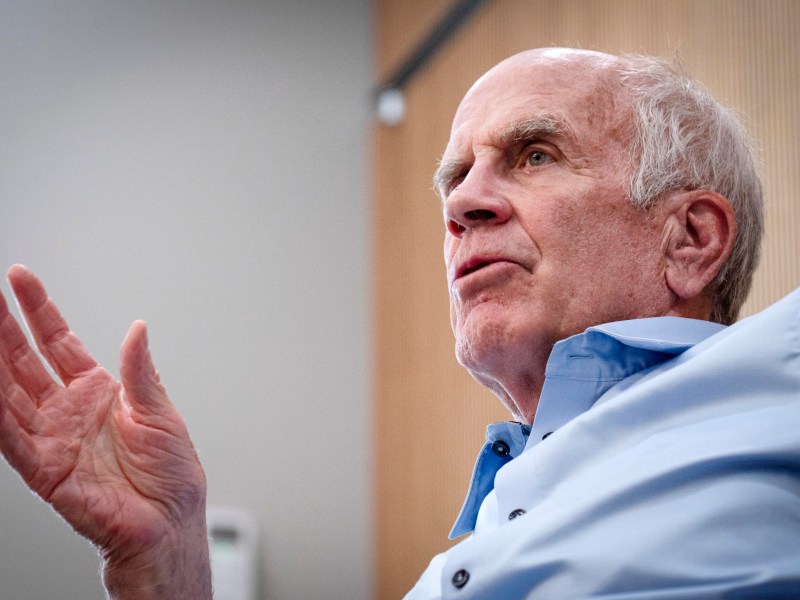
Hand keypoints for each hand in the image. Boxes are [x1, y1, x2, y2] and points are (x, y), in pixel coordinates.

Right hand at [0, 265, 210, 598]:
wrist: (170, 521)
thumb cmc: (170, 473)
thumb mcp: (159, 411)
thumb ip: (139, 371)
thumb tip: (137, 328)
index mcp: (98, 391)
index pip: (59, 342)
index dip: (39, 311)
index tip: (20, 279)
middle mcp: (69, 410)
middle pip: (25, 360)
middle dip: (4, 327)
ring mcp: (52, 437)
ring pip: (9, 391)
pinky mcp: (44, 469)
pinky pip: (9, 437)